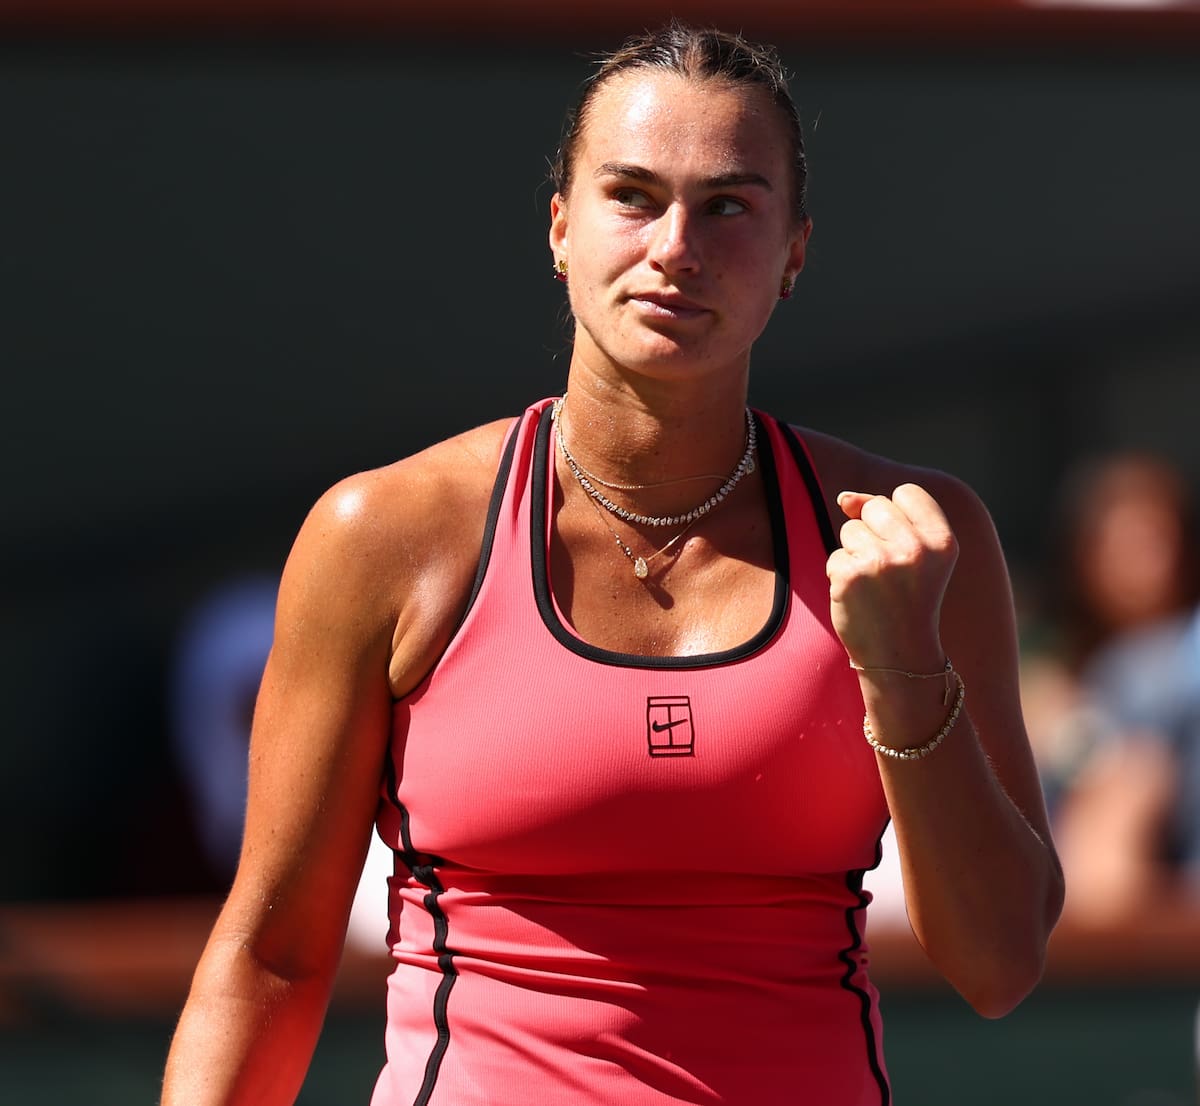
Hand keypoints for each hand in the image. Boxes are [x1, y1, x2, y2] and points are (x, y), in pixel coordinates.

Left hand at [826, 484, 958, 668]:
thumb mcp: (916, 555)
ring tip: (875, 586)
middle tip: (889, 572)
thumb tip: (843, 498)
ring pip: (850, 529)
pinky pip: (835, 556)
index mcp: (942, 540)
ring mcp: (881, 561)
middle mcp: (915, 548)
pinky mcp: (850, 575)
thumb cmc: (907, 600)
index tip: (905, 548)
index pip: (907, 492)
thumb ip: (886, 516)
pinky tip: (859, 598)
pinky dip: (840, 575)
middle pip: (874, 506)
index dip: (898, 515)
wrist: (900, 656)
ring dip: (855, 554)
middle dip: (873, 533)